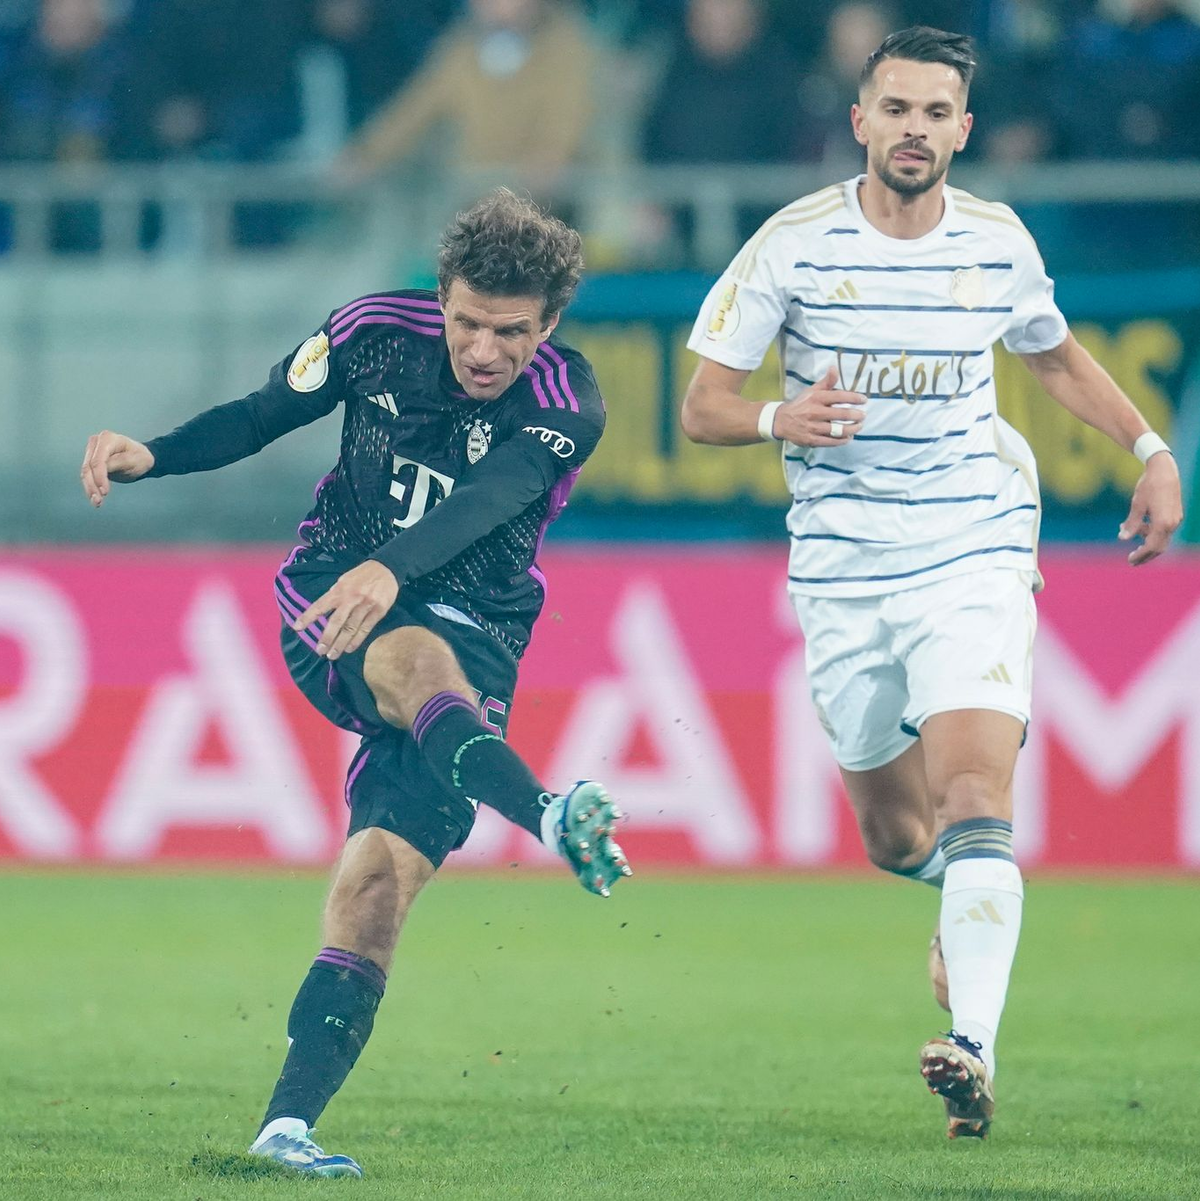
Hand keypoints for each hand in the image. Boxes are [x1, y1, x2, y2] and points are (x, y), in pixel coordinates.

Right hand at [80, 430, 154, 506]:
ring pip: (86, 473)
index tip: (105, 492)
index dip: (99, 477)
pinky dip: (91, 487)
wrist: (142, 459)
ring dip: (90, 489)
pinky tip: (95, 498)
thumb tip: (102, 470)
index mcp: (107, 438)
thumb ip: (117, 463)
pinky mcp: (91, 461)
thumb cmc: (140, 458)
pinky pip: (88, 476)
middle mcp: (96, 442)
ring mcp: (92, 451)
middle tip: (98, 501)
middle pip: (89, 467)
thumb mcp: (133, 461)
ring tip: (97, 502)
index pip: (98, 461)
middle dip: (92, 485)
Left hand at [293, 560, 398, 658]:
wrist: (387, 568)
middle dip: (327, 638)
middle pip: (337, 622)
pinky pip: (366, 629)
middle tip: (320, 651)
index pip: (321, 605)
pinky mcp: (378, 611)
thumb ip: (335, 595)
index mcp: (340, 589)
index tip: (297, 628)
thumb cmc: (362, 575)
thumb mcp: (344, 580)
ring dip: (340, 643)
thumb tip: (324, 611)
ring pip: (351, 628)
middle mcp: (351, 598)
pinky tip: (349, 649)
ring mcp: (366, 605)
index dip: (308, 617)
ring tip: (332, 655)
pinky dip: (357, 640)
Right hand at [772, 366, 865, 446]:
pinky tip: (848, 437)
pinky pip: (831, 441)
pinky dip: (842, 440)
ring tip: (858, 426)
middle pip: (841, 414)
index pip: (839, 396)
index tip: (864, 400)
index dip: (854, 398)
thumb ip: (826, 381)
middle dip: (856, 415)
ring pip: (838, 430)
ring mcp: (813, 427)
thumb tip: (834, 367)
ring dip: (852, 429)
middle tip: (863, 416)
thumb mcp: (812, 391)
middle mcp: (815, 412)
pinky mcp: (811, 440)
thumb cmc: (801, 404)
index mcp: (816, 398)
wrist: (781, 421)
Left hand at [1118, 451, 1182, 565]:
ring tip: (1127, 533)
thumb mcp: (1137, 505)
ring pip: (1161, 539)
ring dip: (1146, 541)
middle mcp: (1172, 523)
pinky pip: (1163, 530)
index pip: (1152, 547)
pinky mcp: (1175, 515)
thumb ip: (1131, 523)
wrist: (1164, 470)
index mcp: (1163, 523)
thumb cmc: (1148, 486)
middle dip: (1145, 555)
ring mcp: (1175, 519)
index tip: (1130, 560)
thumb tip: (1122, 539)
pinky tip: (1139, 526)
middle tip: (1131, 561)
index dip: (1141, 555)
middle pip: (1159, 547)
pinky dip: (1151, 532)